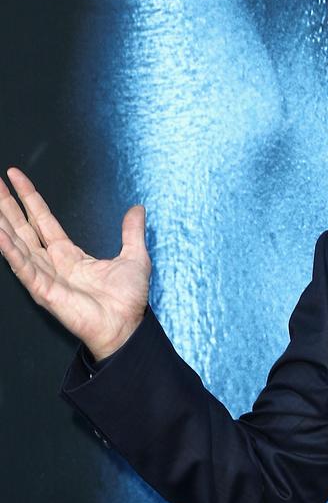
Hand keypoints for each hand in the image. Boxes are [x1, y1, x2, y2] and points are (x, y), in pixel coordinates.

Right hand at [0, 168, 150, 358]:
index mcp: (69, 255)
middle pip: (23, 228)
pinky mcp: (44, 291)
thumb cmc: (128, 299)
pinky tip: (0, 236)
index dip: (29, 198)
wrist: (127, 326)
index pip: (42, 220)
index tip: (15, 176)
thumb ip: (132, 231)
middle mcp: (52, 264)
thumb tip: (138, 208)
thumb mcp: (134, 256)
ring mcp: (45, 277)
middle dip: (7, 205)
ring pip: (17, 244)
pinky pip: (24, 268)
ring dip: (2, 224)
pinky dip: (10, 252)